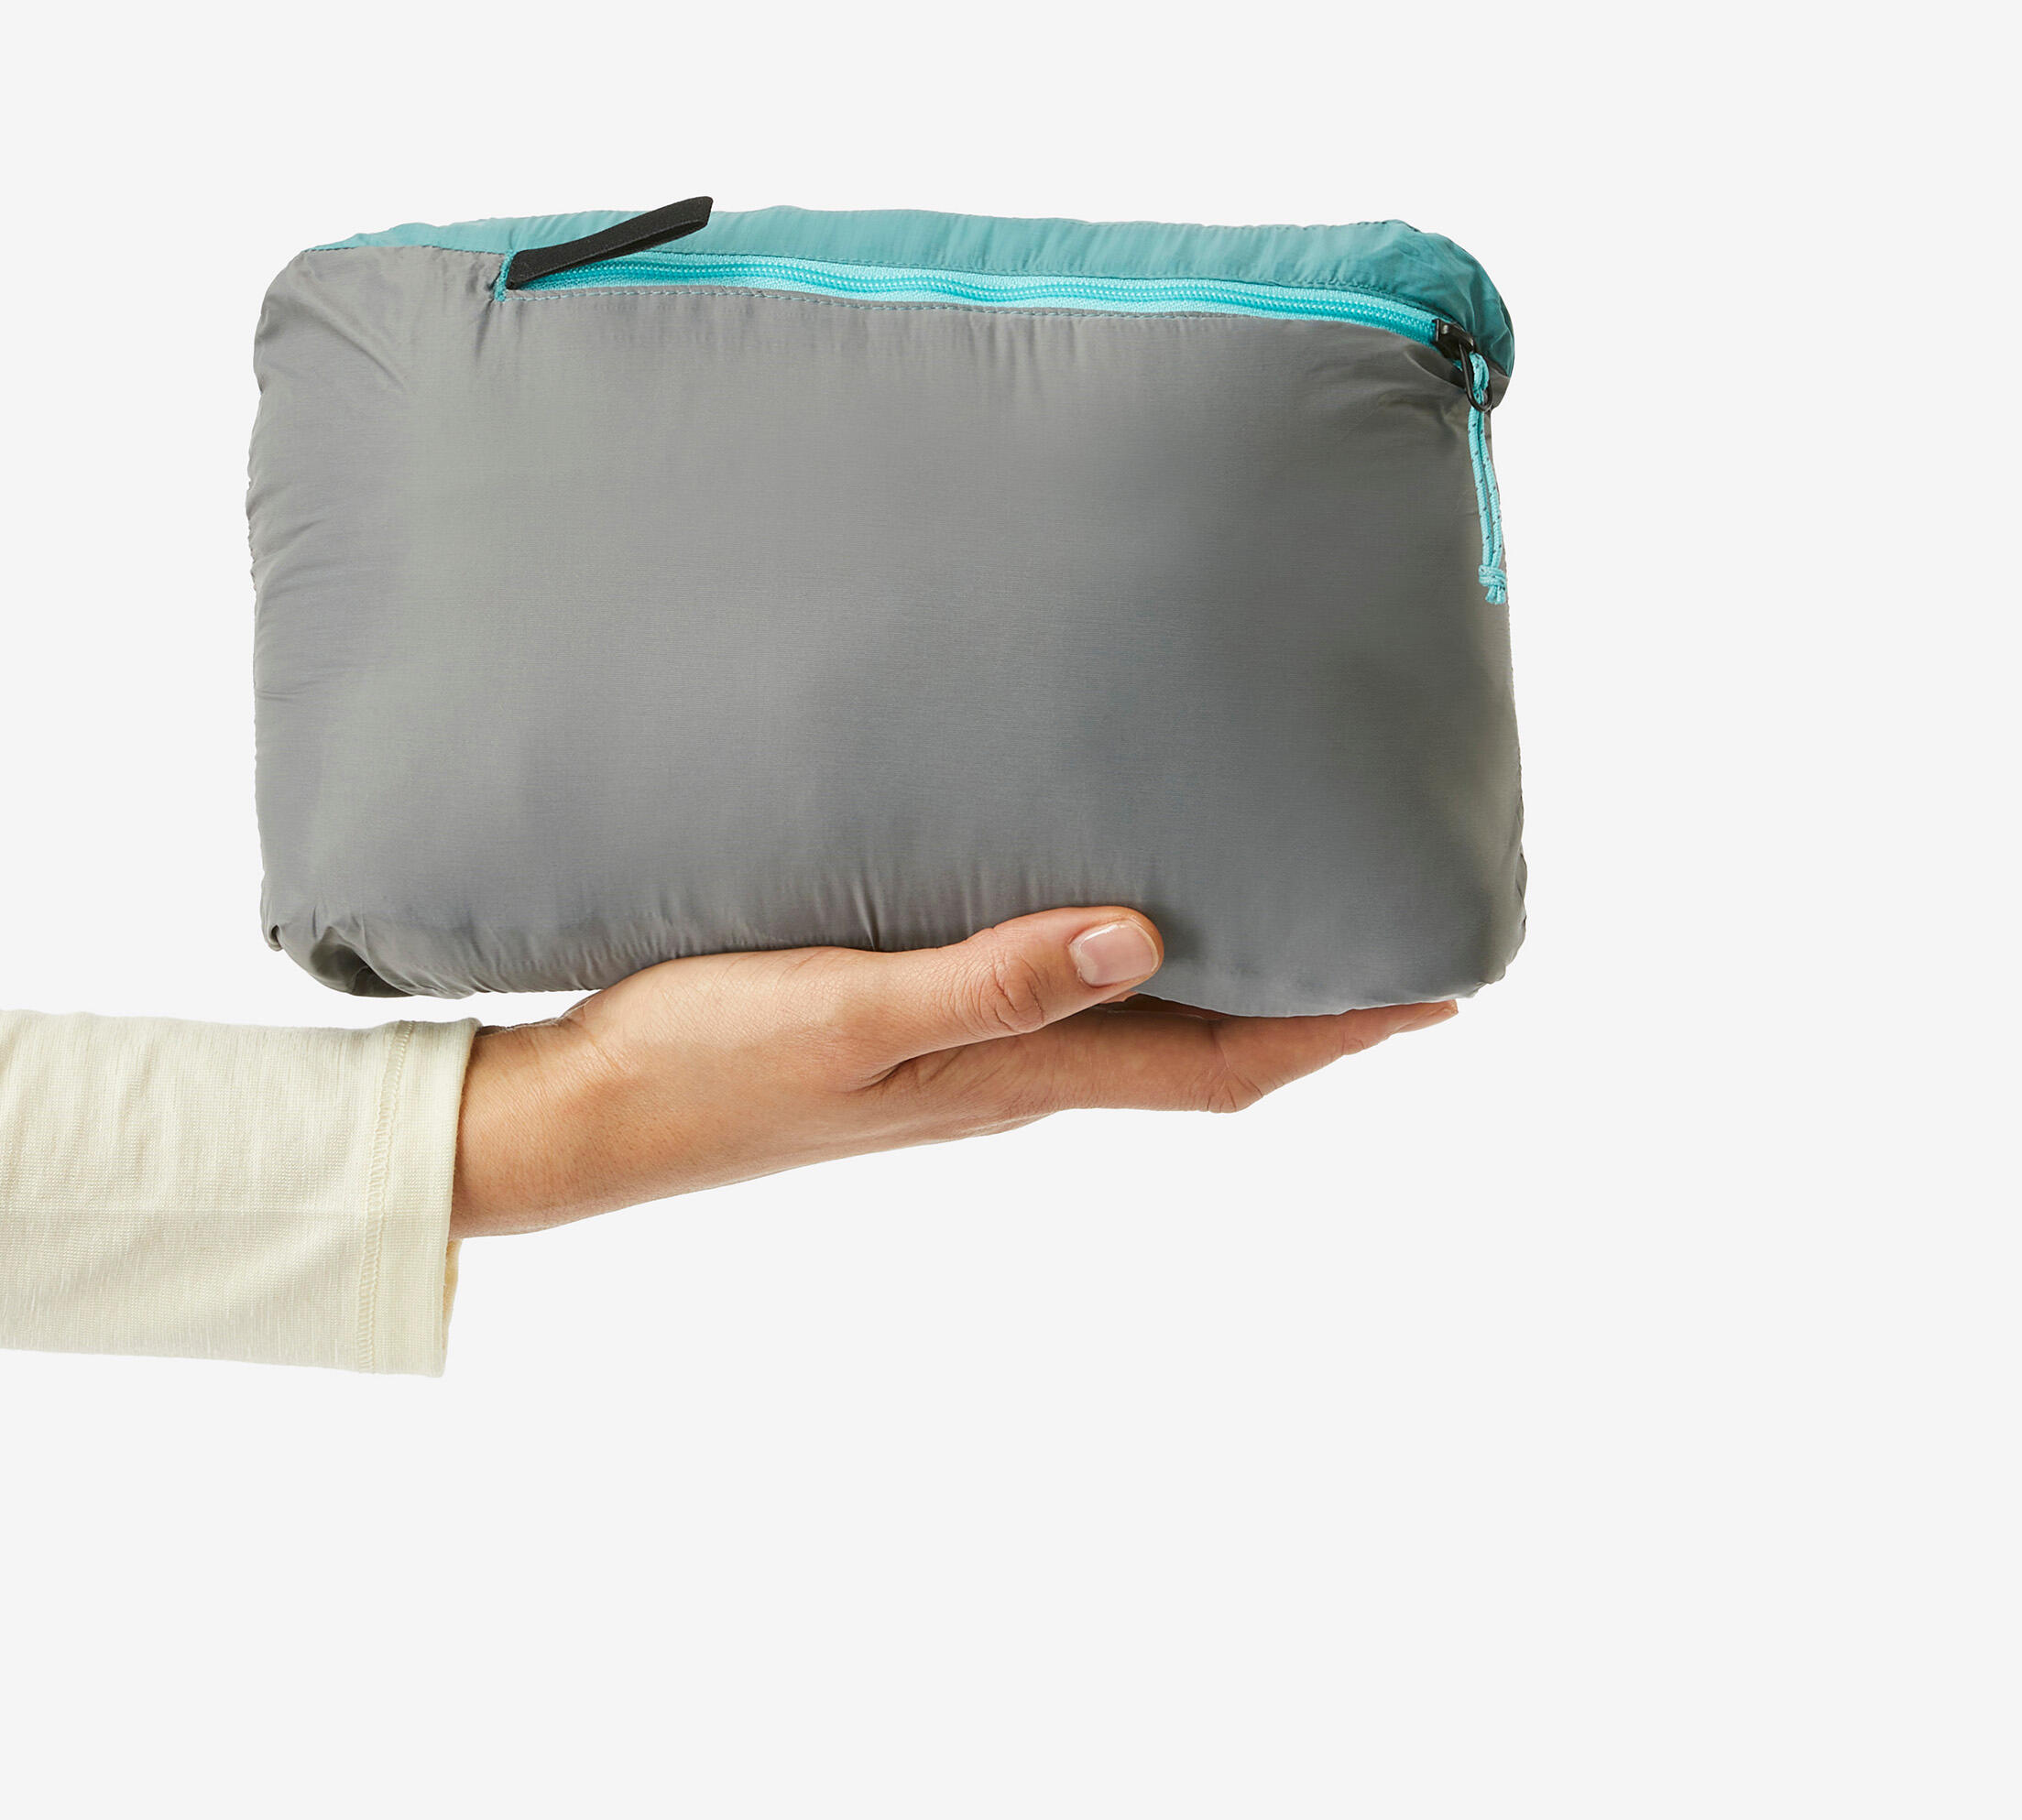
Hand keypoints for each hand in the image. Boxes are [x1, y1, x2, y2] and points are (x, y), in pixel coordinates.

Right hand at [449, 908, 1456, 1236]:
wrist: (583, 1118)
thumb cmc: (701, 1064)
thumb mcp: (848, 1014)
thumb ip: (990, 981)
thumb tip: (1146, 938)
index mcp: (1013, 1079)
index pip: (1216, 1068)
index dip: (1333, 1034)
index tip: (1438, 994)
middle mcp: (1007, 1079)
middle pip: (1196, 1051)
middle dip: (1303, 1004)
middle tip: (1382, 929)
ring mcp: (955, 1065)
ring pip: (1130, 1028)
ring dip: (1217, 983)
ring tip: (1276, 904)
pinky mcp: (900, 1036)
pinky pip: (1048, 1003)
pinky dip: (1114, 964)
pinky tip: (1099, 909)